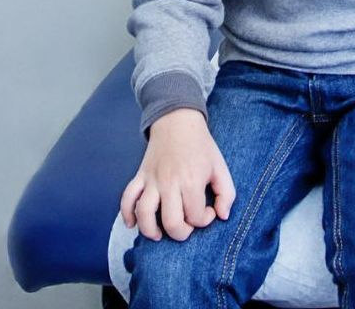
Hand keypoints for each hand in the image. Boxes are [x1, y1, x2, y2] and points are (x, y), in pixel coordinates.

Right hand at [119, 109, 235, 241]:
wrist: (177, 120)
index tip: (208, 210)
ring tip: (159, 234)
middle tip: (187, 224)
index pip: (195, 216)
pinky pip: (127, 198)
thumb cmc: (201, 146)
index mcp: (191, 181)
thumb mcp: (221, 167)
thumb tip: (222, 216)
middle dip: (181, 232)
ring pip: (144, 214)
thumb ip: (227, 194)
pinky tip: (133, 224)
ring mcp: (151, 180)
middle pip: (171, 222)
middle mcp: (169, 183)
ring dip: (151, 231)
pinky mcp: (139, 176)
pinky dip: (126, 214)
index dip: (204, 219)